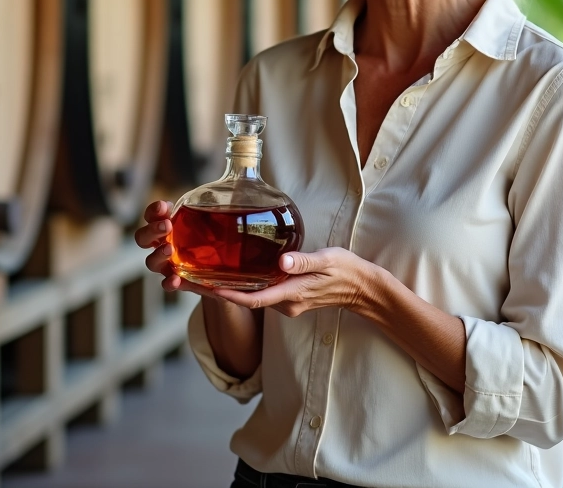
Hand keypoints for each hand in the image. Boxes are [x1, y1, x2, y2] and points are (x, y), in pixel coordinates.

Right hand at [134, 200, 233, 299]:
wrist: (228, 269)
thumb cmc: (219, 237)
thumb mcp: (222, 216)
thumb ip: (227, 198)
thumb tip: (243, 170)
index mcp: (171, 226)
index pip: (153, 215)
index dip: (154, 210)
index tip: (164, 206)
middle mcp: (164, 244)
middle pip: (143, 238)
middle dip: (152, 230)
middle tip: (167, 226)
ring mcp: (169, 264)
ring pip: (151, 261)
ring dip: (157, 255)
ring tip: (170, 249)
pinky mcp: (180, 281)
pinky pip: (167, 284)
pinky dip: (169, 283)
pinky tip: (175, 280)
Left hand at [211, 247, 384, 317]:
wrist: (361, 288)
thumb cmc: (345, 270)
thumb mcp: (328, 260)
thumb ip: (304, 261)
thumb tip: (283, 262)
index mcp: (292, 294)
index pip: (254, 300)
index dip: (230, 295)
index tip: (209, 289)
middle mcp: (287, 304)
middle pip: (250, 300)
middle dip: (225, 290)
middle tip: (200, 277)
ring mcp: (289, 304)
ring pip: (256, 298)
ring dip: (236, 288)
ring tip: (213, 273)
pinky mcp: (291, 299)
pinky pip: (266, 295)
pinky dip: (250, 286)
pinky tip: (240, 272)